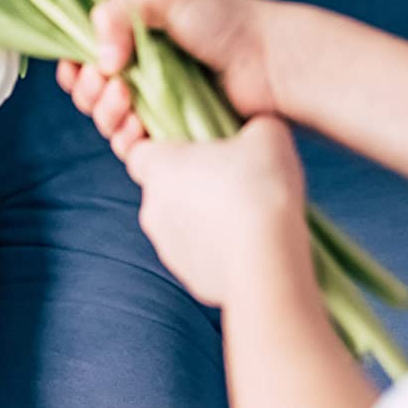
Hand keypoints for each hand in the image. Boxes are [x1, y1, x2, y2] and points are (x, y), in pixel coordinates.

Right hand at [59, 0, 296, 160]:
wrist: (273, 61)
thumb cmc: (226, 21)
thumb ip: (116, 11)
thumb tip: (99, 60)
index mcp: (136, 31)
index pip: (88, 50)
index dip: (75, 62)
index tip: (77, 65)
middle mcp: (143, 67)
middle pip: (91, 88)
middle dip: (87, 89)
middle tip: (106, 81)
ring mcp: (158, 101)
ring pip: (108, 119)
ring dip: (104, 113)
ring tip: (125, 101)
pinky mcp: (172, 133)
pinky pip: (135, 145)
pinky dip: (125, 139)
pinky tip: (135, 128)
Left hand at [126, 116, 312, 308]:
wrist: (267, 261)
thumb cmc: (260, 188)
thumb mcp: (267, 135)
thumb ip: (252, 127)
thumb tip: (257, 132)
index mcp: (159, 168)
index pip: (139, 152)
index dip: (164, 148)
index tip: (195, 149)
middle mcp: (153, 209)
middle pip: (164, 190)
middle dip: (191, 185)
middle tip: (232, 181)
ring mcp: (168, 248)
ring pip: (180, 225)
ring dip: (204, 219)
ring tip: (246, 216)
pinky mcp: (189, 279)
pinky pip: (199, 256)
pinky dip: (217, 251)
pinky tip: (249, 246)